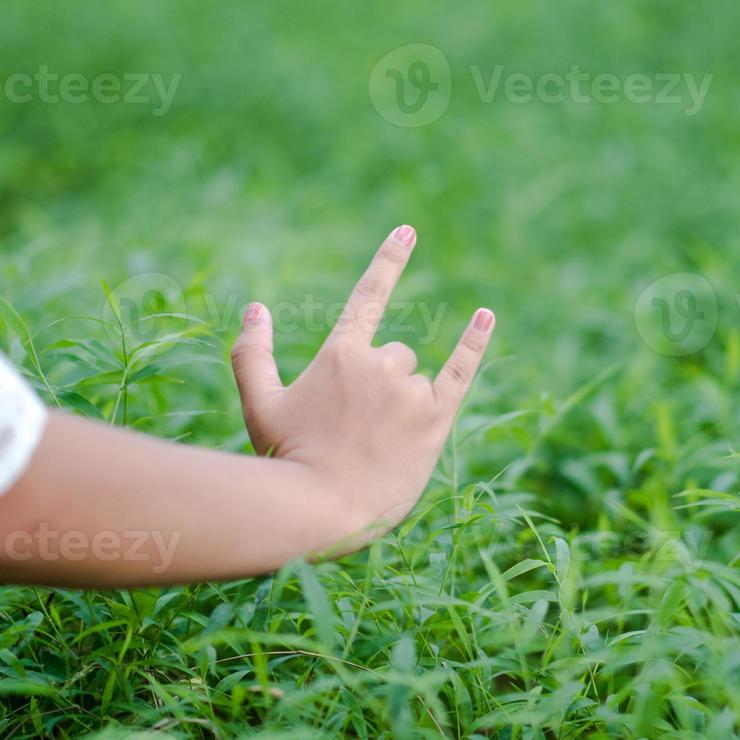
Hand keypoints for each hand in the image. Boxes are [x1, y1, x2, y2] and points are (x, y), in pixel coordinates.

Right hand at [229, 225, 494, 546]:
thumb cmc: (285, 459)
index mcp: (340, 354)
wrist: (319, 509)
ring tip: (377, 446)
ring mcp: (409, 390)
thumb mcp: (259, 405)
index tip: (409, 231)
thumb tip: (255, 309)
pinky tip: (485, 316)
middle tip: (357, 431)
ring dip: (401, 403)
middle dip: (380, 384)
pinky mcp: (435, 418)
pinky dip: (474, 343)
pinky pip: (461, 371)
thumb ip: (253, 354)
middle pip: (395, 354)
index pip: (369, 295)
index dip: (389, 261)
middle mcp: (379, 362)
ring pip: (416, 378)